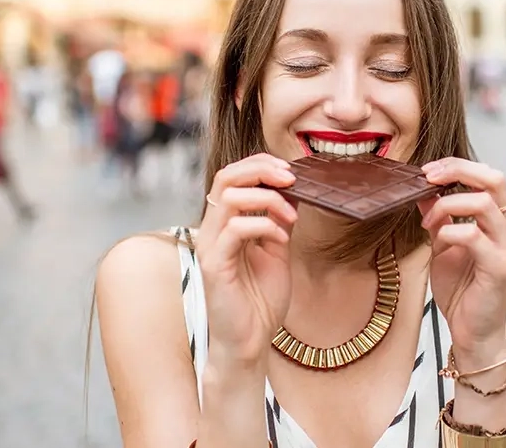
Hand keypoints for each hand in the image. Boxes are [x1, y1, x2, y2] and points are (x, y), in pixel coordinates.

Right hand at [195, 153, 297, 369]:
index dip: (261, 164)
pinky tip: (281, 240)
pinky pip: (235, 229)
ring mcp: (210, 246)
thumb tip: (295, 188)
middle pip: (225, 176)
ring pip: (229, 197)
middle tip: (290, 178)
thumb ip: (280, 219)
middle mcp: (212, 229)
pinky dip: (264, 226)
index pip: (233, 175)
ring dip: (267, 199)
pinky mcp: (214, 265)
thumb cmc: (260, 299)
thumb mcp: (277, 249)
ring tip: (290, 217)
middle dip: (261, 169)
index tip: (291, 170)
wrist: (251, 341)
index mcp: (225, 222)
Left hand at [419, 158, 505, 361]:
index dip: (458, 166)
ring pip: (484, 202)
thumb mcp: (443, 246)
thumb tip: (424, 190)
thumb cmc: (462, 292)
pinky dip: (449, 231)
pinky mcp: (500, 267)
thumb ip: (439, 218)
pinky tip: (438, 240)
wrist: (473, 334)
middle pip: (495, 179)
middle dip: (458, 170)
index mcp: (501, 222)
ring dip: (448, 204)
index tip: (428, 171)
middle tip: (429, 177)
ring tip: (428, 221)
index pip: (490, 176)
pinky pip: (473, 235)